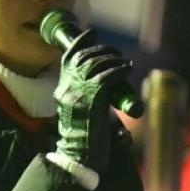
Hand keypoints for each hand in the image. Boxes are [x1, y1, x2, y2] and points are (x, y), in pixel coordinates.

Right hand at [53, 28, 129, 172]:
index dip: (80, 44)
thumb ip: (86, 99)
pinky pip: (107, 75)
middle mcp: (67, 89)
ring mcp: (78, 94)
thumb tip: (104, 88)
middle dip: (102, 50)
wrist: (80, 157)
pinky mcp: (92, 99)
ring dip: (113, 59)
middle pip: (83, 58)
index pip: (68, 60)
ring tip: (125, 63)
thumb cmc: (84, 140)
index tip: (91, 33)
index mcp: (62, 92)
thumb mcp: (81, 114)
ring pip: (96, 64)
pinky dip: (119, 69)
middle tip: (116, 54)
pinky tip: (127, 69)